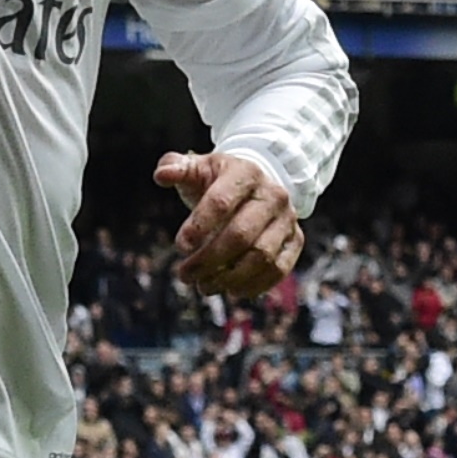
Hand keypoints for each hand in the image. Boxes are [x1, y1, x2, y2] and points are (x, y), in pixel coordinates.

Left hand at [154, 151, 302, 299]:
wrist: (258, 184)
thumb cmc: (219, 181)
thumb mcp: (198, 168)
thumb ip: (176, 168)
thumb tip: (161, 175)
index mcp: (246, 173)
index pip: (221, 202)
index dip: (199, 226)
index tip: (180, 246)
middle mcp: (272, 195)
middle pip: (241, 235)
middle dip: (209, 260)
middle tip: (185, 274)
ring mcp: (287, 219)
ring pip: (261, 257)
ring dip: (229, 278)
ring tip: (203, 285)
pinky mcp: (295, 240)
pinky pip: (278, 269)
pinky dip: (253, 285)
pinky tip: (230, 290)